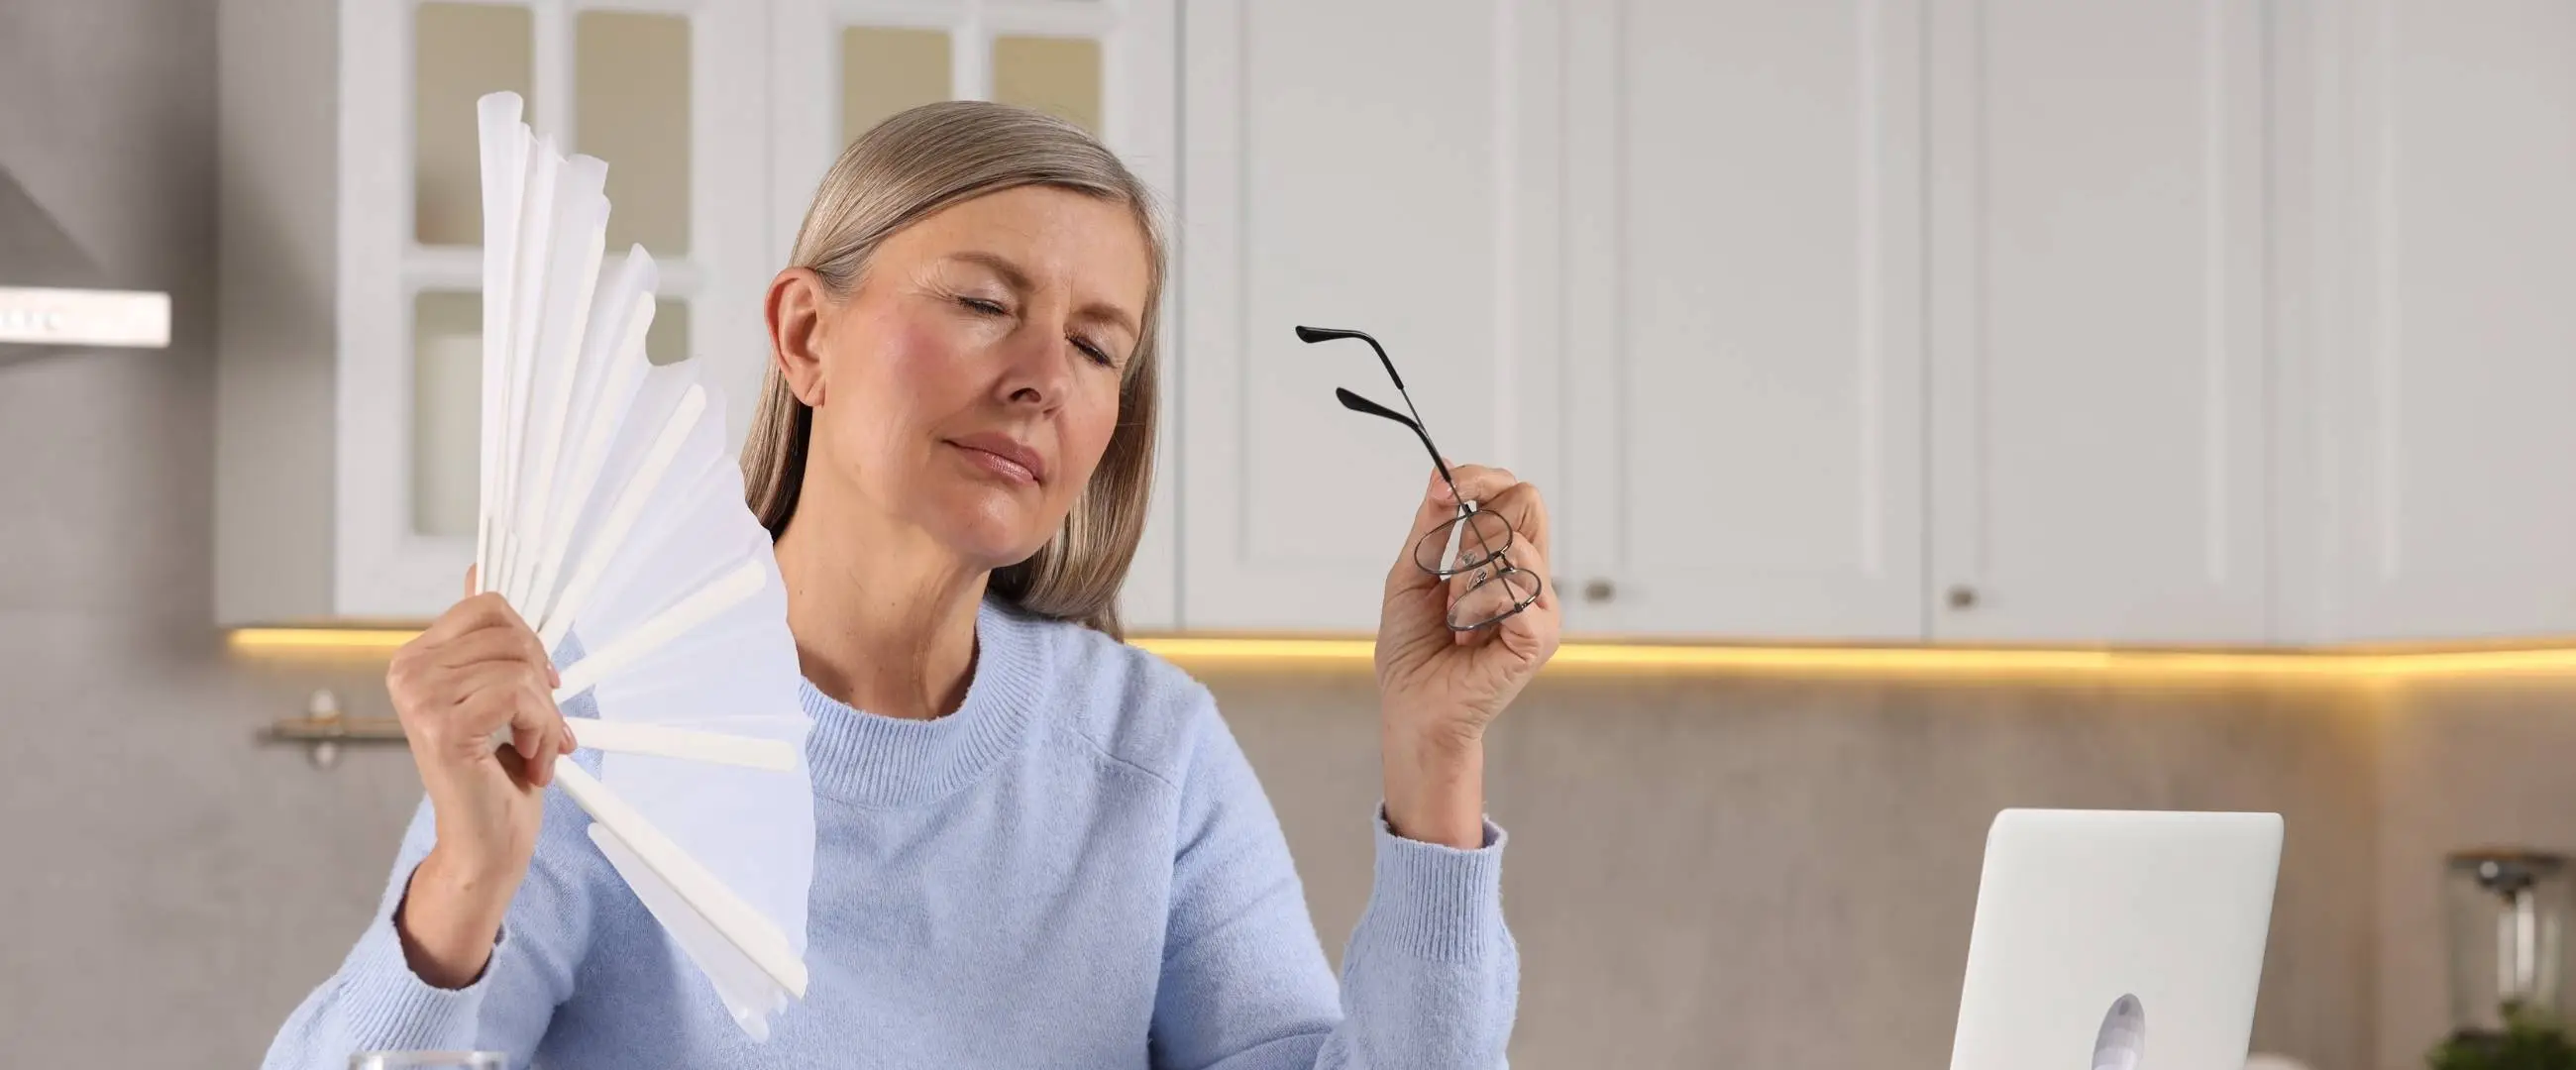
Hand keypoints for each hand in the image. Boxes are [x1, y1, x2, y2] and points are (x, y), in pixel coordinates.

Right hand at [386, 567, 576, 986]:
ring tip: (532, 751)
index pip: (490, 605)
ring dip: (545, 716)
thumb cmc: (498, 774)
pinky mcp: (442, 725)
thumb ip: (486, 637)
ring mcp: (419, 697)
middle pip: (512, 633)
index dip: (530, 640)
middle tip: (539, 730)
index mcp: (416, 658)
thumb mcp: (499, 693)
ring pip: (521, 666)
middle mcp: (407, 671)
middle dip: (542, 684)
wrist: (490, 843)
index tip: (540, 683)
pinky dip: (542, 731)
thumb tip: (479, 568)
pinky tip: (529, 762)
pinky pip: (520, 695)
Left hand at [1374, 464, 1561, 847]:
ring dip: (1466, 576)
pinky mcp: (1540, 637)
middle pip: (1528, 502)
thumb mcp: (1413, 571)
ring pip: (1516, 545)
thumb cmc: (1413, 648)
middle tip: (1449, 570)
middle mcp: (1530, 576)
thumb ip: (1432, 524)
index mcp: (1505, 558)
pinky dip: (1478, 605)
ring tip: (1455, 616)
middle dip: (1475, 519)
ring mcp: (1541, 608)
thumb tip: (1442, 475)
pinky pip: (1516, 590)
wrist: (1412, 707)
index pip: (1515, 492)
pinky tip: (1465, 632)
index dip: (1481, 478)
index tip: (1445, 486)